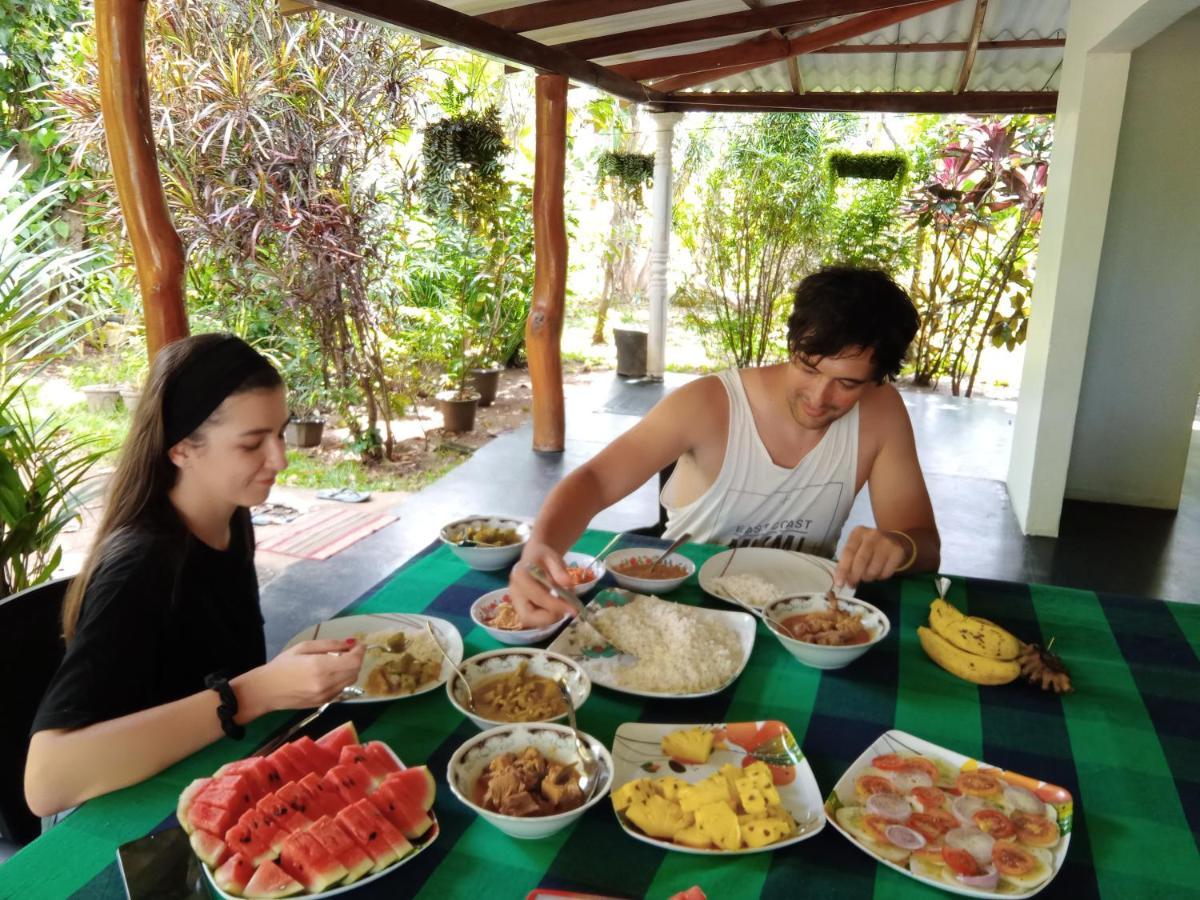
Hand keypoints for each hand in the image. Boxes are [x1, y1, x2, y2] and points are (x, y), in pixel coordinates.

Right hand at [236, 639, 364, 717]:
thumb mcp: (304, 647)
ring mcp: (325, 696)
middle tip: (349, 651)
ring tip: (339, 661)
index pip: (353, 661)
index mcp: (321, 667)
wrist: (266, 691)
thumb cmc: (282, 665)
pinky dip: (342, 680)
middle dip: (356, 660)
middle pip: (355, 672)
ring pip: (350, 682)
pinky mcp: (323, 703)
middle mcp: (326, 683)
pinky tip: (330, 674)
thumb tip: (349, 643)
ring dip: (350, 670)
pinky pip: (341, 690)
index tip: (358, 644)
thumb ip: (329, 645)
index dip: (360, 651)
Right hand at [508, 541, 577, 628]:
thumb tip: (568, 583)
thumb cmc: (543, 557)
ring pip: (530, 621)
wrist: (534, 557)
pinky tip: (556, 607)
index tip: (574, 609)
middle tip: (566, 611)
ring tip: (562, 606)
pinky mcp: (521, 608)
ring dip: (549, 618)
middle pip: (527, 616)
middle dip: (548, 618)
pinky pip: (533, 619)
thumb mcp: (553, 558)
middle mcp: (514, 591)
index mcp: (520, 576)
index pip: (538, 597)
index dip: (556, 605)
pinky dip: (546, 617)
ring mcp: (516, 601)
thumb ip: (559, 570)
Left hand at [834, 527, 909, 588]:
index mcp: (858, 532)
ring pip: (873, 570)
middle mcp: (872, 535)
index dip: (842, 569)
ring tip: (867, 574)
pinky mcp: (898, 552)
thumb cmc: (870, 546)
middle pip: (861, 561)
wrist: (895, 539)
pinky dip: (880, 577)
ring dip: (867, 578)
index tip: (839, 583)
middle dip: (854, 577)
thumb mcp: (857, 547)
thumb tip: (841, 580)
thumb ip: (847, 561)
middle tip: (852, 584)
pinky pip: (885, 574)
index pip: (848, 552)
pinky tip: (879, 571)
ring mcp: (887, 543)